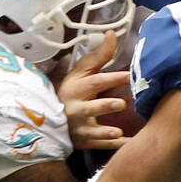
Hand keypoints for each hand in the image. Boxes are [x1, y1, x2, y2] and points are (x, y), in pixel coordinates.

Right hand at [54, 32, 131, 151]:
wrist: (51, 117)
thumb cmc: (73, 90)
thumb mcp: (81, 72)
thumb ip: (99, 55)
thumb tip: (111, 33)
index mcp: (76, 89)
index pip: (95, 82)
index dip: (112, 79)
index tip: (129, 75)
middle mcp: (75, 109)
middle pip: (90, 108)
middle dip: (105, 106)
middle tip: (121, 104)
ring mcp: (78, 127)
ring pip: (91, 131)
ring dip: (104, 132)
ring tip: (117, 132)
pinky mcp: (83, 141)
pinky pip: (99, 146)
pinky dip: (113, 148)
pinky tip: (128, 147)